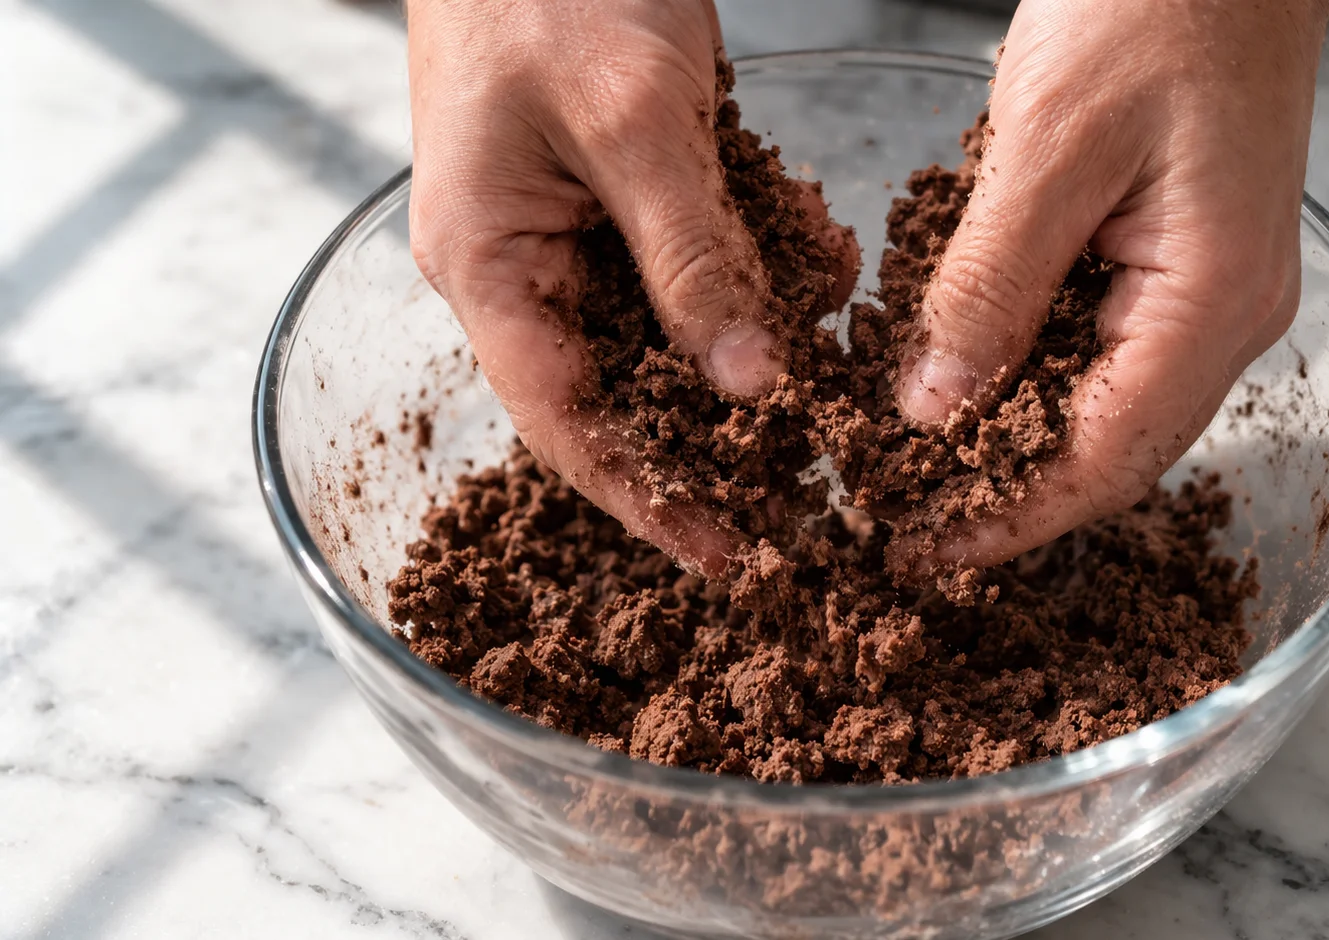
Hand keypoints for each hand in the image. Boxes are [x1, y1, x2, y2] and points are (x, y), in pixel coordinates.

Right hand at [407, 0, 794, 576]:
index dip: (648, 501)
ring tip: (829, 353)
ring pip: (676, 325)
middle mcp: (529, 265)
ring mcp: (580, 227)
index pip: (568, 425)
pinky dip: (760, 255)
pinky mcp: (629, 187)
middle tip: (810, 481)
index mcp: (490, 267)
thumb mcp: (633, 123)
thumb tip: (748, 385)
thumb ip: (693, 258)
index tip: (729, 556)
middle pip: (625, 392)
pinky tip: (814, 247)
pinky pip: (700, 256)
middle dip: (718, 434)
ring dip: (755, 334)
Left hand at [899, 0, 1328, 566]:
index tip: (923, 549)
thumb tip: (932, 412)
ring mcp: (1212, 290)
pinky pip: (1105, 347)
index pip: (1108, 461)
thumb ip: (988, 287)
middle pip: (1113, 451)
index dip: (1011, 518)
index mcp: (1212, 302)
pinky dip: (1032, 371)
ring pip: (1106, 405)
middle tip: (902, 512)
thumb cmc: (1153, 6)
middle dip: (1007, 493)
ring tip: (918, 461)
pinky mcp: (1182, 259)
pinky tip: (964, 371)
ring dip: (1015, 438)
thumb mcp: (1048, 147)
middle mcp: (1229, 317)